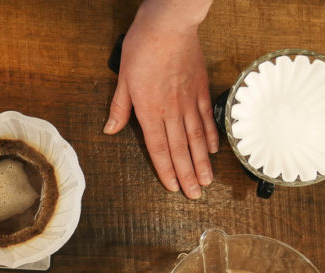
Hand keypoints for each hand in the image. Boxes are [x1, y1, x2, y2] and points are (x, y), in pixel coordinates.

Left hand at [104, 0, 218, 198]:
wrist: (169, 25)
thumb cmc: (143, 48)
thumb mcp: (123, 79)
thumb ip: (120, 108)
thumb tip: (110, 129)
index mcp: (150, 111)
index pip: (158, 149)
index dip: (166, 170)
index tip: (173, 188)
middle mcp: (172, 111)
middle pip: (180, 149)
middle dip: (187, 175)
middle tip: (195, 195)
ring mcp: (190, 101)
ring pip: (198, 138)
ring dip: (202, 161)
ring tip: (207, 181)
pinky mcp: (202, 88)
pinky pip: (208, 117)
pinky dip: (212, 135)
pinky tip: (214, 149)